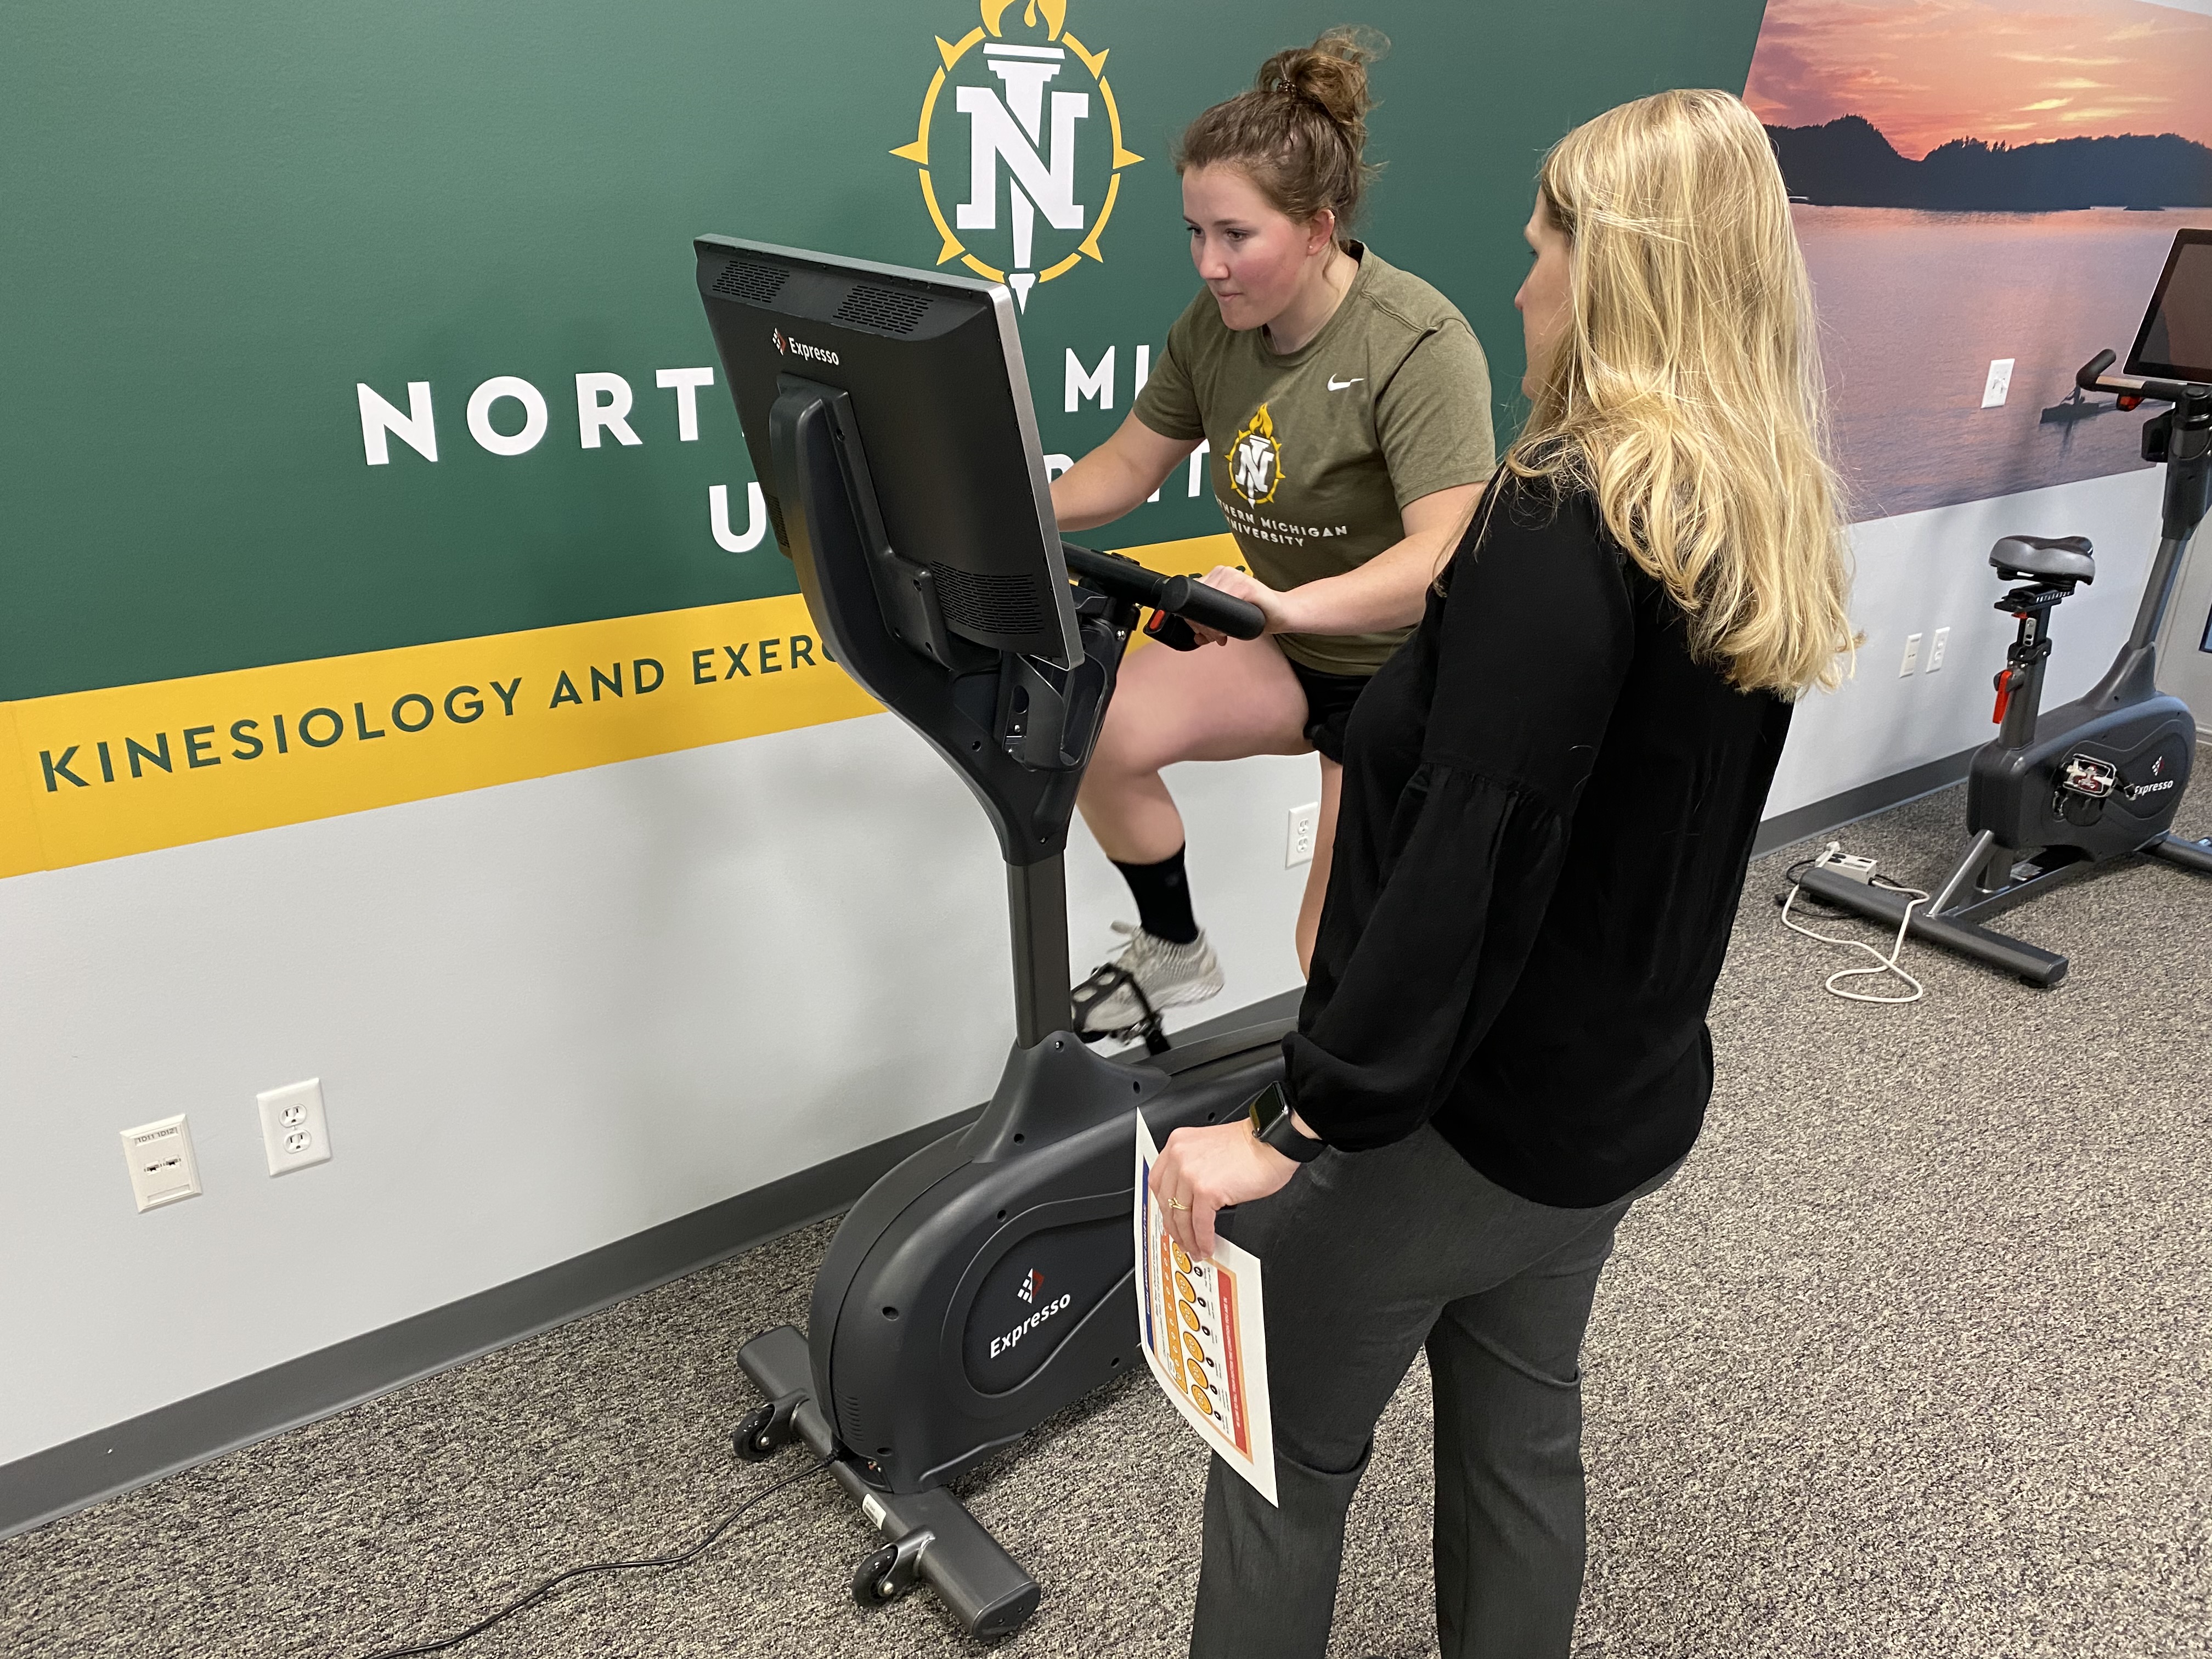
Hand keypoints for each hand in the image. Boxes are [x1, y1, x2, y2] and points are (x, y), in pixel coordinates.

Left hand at [1148, 1120, 1298, 1258]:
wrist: (1271, 1144)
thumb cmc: (1249, 1146)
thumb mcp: (1208, 1148)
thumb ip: (1192, 1167)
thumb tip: (1187, 1199)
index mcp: (1177, 1144)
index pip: (1158, 1182)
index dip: (1163, 1206)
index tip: (1169, 1218)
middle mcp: (1179, 1157)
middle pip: (1166, 1202)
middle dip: (1174, 1227)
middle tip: (1182, 1240)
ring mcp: (1191, 1174)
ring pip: (1181, 1217)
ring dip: (1188, 1238)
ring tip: (1196, 1249)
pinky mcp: (1207, 1190)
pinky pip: (1200, 1224)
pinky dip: (1203, 1239)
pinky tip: (1207, 1246)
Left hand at [1183, 564, 1301, 644]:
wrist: (1283, 612)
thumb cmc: (1259, 612)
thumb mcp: (1230, 618)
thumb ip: (1213, 625)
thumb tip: (1197, 637)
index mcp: (1217, 575)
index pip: (1191, 594)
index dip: (1191, 616)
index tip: (1199, 630)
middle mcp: (1224, 572)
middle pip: (1198, 600)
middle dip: (1199, 624)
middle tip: (1211, 636)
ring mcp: (1235, 576)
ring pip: (1209, 604)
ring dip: (1210, 626)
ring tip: (1220, 636)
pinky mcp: (1246, 585)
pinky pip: (1224, 604)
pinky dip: (1221, 622)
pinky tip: (1227, 631)